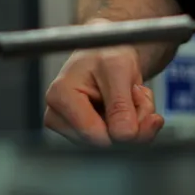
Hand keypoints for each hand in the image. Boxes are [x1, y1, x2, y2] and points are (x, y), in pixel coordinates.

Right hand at [42, 45, 162, 145]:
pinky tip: (126, 105)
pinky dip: (132, 125)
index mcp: (60, 96)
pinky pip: (116, 142)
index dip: (124, 122)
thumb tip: (124, 135)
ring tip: (129, 95)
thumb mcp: (118, 69)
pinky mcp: (83, 134)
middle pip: (105, 142)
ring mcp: (70, 127)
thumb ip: (120, 104)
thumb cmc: (107, 53)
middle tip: (135, 92)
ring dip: (135, 121)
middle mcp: (59, 116)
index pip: (95, 134)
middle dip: (132, 120)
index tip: (133, 94)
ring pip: (114, 143)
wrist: (110, 51)